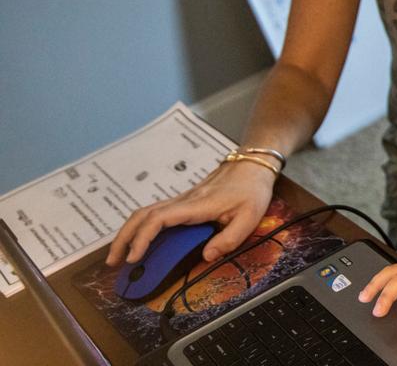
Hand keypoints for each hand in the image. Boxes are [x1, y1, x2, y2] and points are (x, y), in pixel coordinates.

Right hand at [105, 160, 275, 265]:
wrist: (252, 166)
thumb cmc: (251, 190)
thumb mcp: (249, 217)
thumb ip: (229, 239)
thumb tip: (206, 257)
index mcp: (196, 206)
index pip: (159, 219)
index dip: (143, 238)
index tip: (134, 258)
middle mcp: (183, 201)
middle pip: (142, 215)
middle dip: (123, 238)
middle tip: (113, 262)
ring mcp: (182, 200)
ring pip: (145, 213)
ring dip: (128, 232)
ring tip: (118, 256)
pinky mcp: (184, 202)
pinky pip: (155, 213)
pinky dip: (140, 227)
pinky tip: (138, 241)